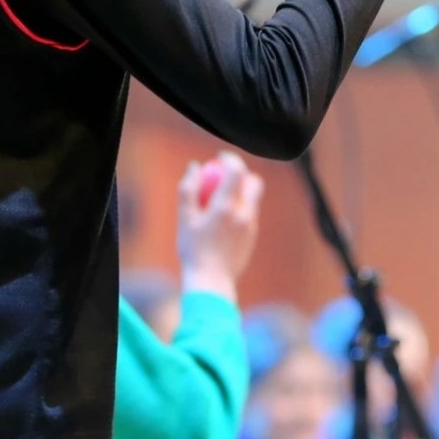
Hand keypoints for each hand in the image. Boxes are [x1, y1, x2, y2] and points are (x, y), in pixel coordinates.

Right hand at [176, 153, 262, 300]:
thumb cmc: (193, 249)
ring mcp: (251, 225)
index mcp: (226, 207)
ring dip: (240, 192)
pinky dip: (240, 208)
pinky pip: (250, 213)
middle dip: (241, 174)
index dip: (230, 159)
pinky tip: (222, 221)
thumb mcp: (184, 218)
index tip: (220, 157)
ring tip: (219, 202)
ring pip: (253, 197)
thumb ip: (188, 189)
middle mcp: (243, 214)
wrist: (211, 281)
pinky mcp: (253, 235)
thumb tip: (194, 166)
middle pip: (253, 181)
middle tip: (224, 176)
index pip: (237, 171)